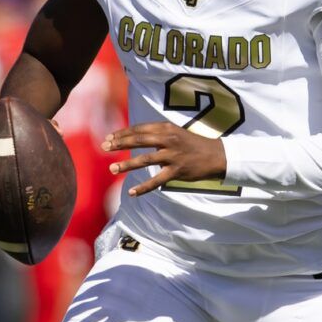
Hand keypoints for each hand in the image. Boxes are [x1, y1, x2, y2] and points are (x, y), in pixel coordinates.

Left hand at [104, 121, 227, 197]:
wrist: (217, 155)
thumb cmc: (194, 144)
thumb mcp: (176, 133)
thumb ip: (158, 134)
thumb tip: (136, 137)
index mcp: (167, 128)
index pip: (139, 128)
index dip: (123, 133)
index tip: (109, 137)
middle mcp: (168, 140)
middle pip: (139, 140)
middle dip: (119, 143)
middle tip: (104, 147)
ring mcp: (172, 156)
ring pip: (144, 160)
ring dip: (126, 164)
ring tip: (112, 168)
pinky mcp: (177, 171)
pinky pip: (157, 180)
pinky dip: (144, 187)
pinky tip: (132, 192)